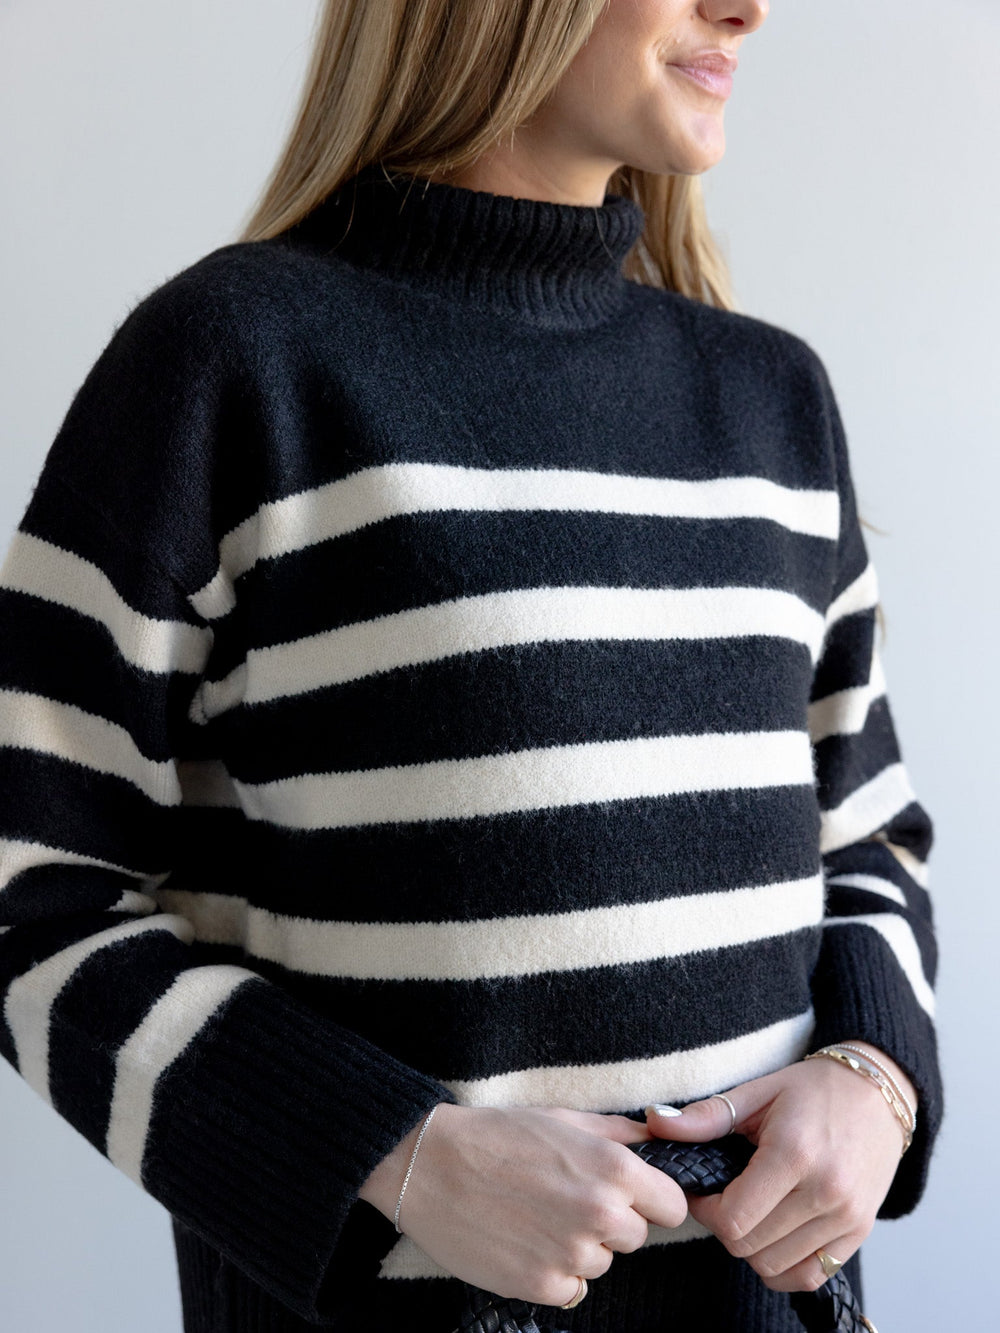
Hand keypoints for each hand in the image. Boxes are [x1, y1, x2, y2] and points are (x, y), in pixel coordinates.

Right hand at [358, 1102, 687, 1305]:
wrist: (429, 1165)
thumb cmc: (496, 1134)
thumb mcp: (562, 1118)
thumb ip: (617, 1134)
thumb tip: (654, 1142)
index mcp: (613, 1169)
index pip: (673, 1206)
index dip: (652, 1201)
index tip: (630, 1197)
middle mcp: (601, 1214)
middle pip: (636, 1237)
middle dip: (611, 1223)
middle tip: (566, 1200)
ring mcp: (571, 1254)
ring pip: (601, 1264)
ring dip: (579, 1248)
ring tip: (536, 1216)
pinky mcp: (541, 1285)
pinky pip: (571, 1289)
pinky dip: (553, 1273)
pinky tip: (524, 1242)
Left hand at [644, 1050, 909, 1292]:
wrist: (877, 1093)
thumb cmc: (813, 1090)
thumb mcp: (757, 1092)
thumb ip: (705, 1117)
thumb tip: (655, 1123)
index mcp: (794, 1154)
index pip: (733, 1218)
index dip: (705, 1210)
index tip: (703, 1191)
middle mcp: (825, 1191)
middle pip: (750, 1246)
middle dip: (725, 1227)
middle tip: (724, 1198)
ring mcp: (846, 1217)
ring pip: (776, 1266)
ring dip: (752, 1247)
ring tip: (751, 1211)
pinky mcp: (859, 1233)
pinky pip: (809, 1275)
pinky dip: (783, 1265)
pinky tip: (774, 1234)